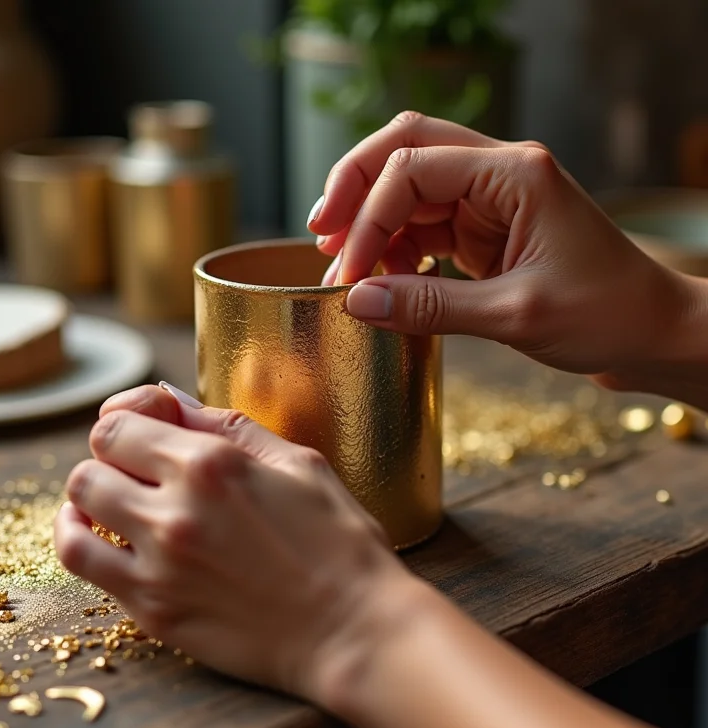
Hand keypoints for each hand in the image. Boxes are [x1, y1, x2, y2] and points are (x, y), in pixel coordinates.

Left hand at [54, 385, 416, 702]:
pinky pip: (82, 564)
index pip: (118, 425)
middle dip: (110, 457)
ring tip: (115, 499)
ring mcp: (158, 565)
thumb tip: (175, 403)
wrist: (352, 630)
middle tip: (140, 467)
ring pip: (78, 508)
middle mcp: (175, 510)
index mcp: (213, 465)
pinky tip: (99, 533)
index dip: (128, 419)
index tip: (148, 426)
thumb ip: (230, 427)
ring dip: (90, 496)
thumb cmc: (339, 543)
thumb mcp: (299, 463)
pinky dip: (77, 538)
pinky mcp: (153, 610)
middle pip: (91, 464)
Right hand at [308, 112, 697, 387]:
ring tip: (348, 266)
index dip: (368, 218)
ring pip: (411, 188)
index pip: (412, 169)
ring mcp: (492, 200)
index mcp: (513, 173)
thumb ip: (430, 306)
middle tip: (320, 233)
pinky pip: (427, 224)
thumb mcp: (514, 315)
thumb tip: (355, 301)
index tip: (346, 271)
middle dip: (355, 188)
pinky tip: (389, 277)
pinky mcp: (487, 230)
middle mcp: (499, 173)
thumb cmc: (607, 314)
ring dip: (374, 222)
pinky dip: (398, 247)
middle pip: (404, 149)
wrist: (652, 333)